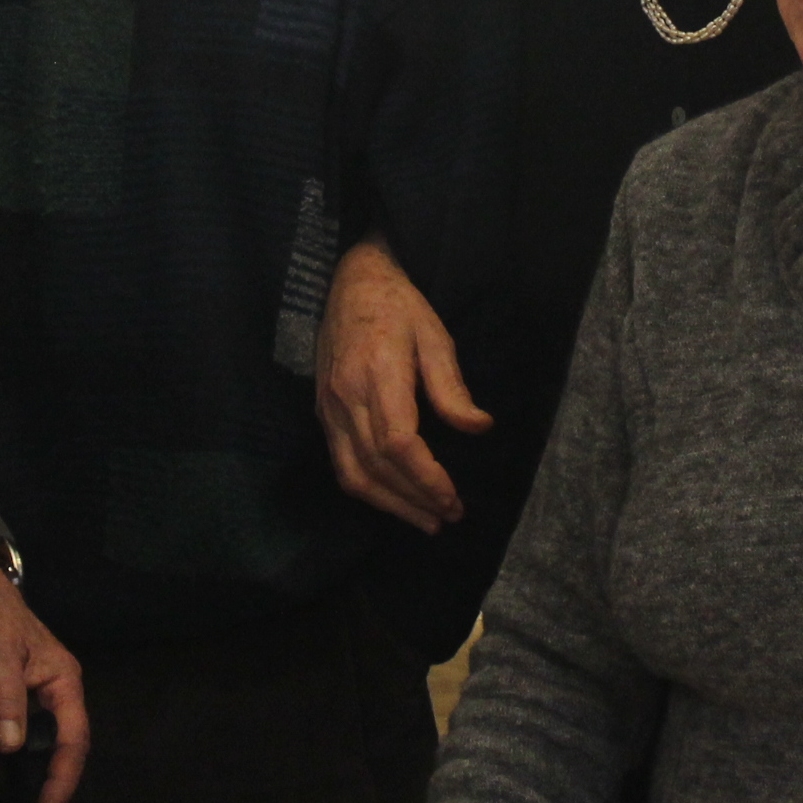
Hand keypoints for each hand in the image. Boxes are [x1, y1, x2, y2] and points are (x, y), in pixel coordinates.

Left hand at [0, 567, 87, 802]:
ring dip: (40, 768)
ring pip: (48, 738)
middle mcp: (57, 687)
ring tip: (27, 799)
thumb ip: (6, 697)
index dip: (64, 776)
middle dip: (57, 779)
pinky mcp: (21, 691)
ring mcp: (40, 690)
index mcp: (64, 678)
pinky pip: (29, 728)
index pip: (74, 738)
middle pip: (67, 743)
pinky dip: (24, 753)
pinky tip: (8, 769)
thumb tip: (10, 745)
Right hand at [315, 236, 490, 532]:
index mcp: (377, 374)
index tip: (453, 498)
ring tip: (426, 520)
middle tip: (450, 516)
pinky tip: (395, 499)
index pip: (397, 443)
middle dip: (414, 499)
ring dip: (390, 505)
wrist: (351, 282)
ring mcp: (329, 407)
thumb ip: (451, 387)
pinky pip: (341, 463)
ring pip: (353, 474)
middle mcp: (346, 396)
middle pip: (376, 466)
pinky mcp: (323, 412)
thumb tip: (480, 428)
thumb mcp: (435, 336)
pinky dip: (369, 490)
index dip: (425, 478)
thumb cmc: (400, 305)